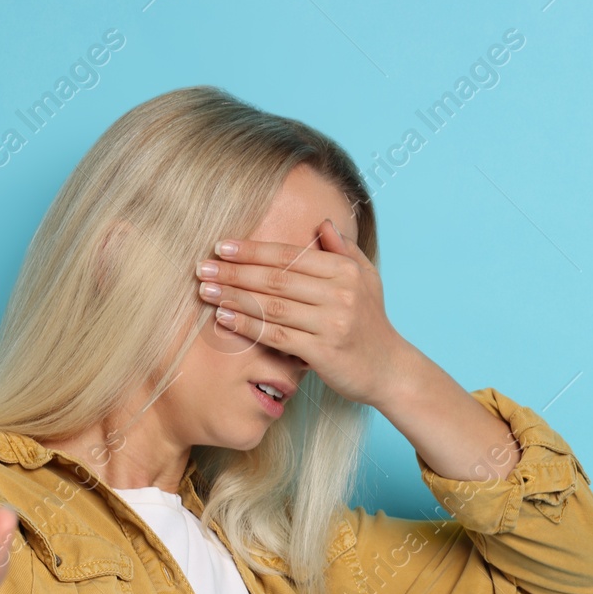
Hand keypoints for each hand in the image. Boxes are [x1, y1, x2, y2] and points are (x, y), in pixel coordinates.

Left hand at [196, 219, 413, 406]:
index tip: (221, 247)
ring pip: (272, 306)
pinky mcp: (324, 352)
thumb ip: (343, 250)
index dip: (253, 250)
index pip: (290, 256)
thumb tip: (321, 223)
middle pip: (276, 279)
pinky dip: (247, 326)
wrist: (390, 369)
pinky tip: (224, 319)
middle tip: (202, 268)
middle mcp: (340, 294)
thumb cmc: (371, 323)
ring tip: (206, 291)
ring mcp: (332, 324)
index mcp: (345, 271)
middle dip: (235, 272)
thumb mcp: (366, 280)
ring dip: (234, 298)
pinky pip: (277, 336)